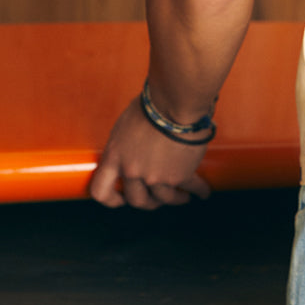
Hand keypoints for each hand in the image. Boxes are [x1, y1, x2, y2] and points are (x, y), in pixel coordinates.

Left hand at [89, 96, 211, 209]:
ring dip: (175, 199)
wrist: (175, 103)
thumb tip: (132, 150)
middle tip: (156, 199)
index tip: (121, 200)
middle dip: (148, 202)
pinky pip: (191, 188)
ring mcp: (155, 177)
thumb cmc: (151, 105)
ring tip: (182, 196)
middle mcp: (132, 171)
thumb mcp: (125, 125)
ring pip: (164, 199)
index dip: (111, 199)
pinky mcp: (180, 176)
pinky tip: (203, 192)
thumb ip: (125, 145)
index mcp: (114, 157)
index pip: (101, 191)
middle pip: (137, 200)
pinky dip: (199, 191)